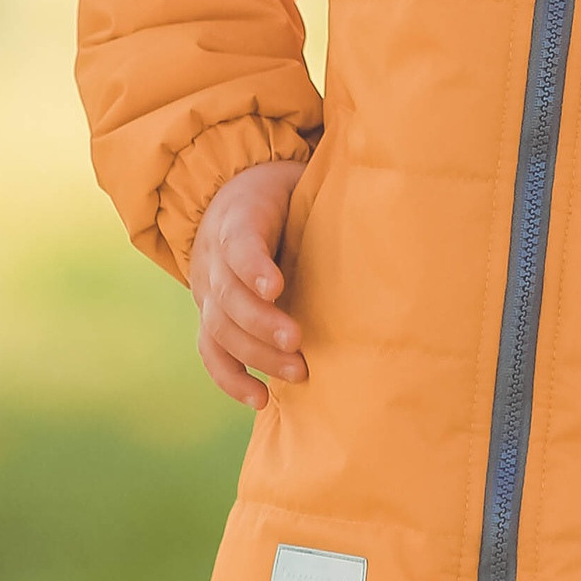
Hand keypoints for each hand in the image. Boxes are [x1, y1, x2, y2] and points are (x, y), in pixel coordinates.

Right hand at [187, 158, 307, 409]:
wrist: (230, 202)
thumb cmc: (280, 196)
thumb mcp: (294, 182)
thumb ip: (320, 195)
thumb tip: (374, 202)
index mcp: (237, 218)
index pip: (239, 244)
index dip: (254, 268)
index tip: (276, 287)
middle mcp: (213, 259)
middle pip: (228, 297)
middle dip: (262, 323)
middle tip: (297, 341)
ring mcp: (206, 292)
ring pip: (220, 330)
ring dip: (257, 356)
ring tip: (297, 372)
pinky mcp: (209, 318)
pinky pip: (211, 353)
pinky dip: (232, 379)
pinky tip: (261, 398)